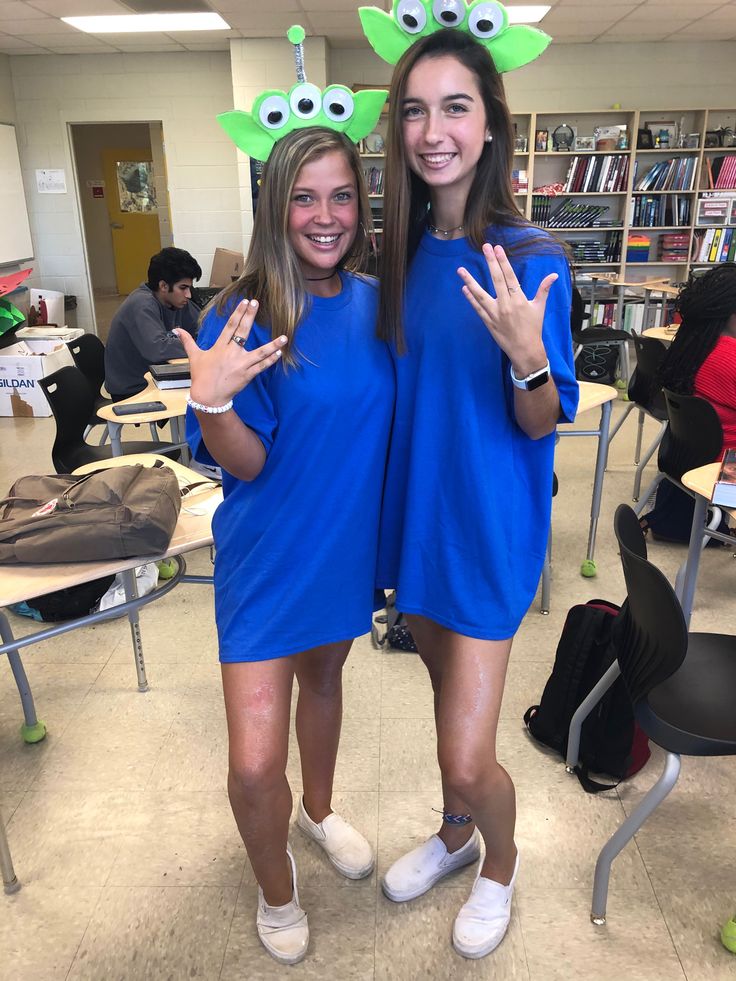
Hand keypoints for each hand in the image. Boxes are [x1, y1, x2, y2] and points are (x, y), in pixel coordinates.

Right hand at [174, 299, 286, 407]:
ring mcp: (241, 364)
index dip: (238, 313)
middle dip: (250, 316)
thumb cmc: (201, 376)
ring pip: (260, 352)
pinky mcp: (247, 375)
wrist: (208, 396)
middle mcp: (231, 353)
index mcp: (220, 347)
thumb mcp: (194, 357)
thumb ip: (187, 341)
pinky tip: (279, 353)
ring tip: (284, 337)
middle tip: (257, 303)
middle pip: (243, 332)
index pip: (230, 326)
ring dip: (273, 344)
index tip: (245, 302)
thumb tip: (176, 330)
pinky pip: (261, 366)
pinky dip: (271, 360)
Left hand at [458, 244, 556, 376]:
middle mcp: (506, 305)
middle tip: (484, 247)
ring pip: (480, 294)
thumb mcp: (540, 308)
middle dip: (490, 262)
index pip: (510, 276)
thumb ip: (544, 290)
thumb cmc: (533, 328)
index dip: (503, 261)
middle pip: (496, 280)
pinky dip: (470, 298)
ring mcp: (495, 314)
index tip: (497, 249)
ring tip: (461, 270)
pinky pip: (477, 308)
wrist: (525, 350)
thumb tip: (554, 275)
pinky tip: (464, 288)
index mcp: (519, 299)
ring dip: (470, 281)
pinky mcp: (488, 322)